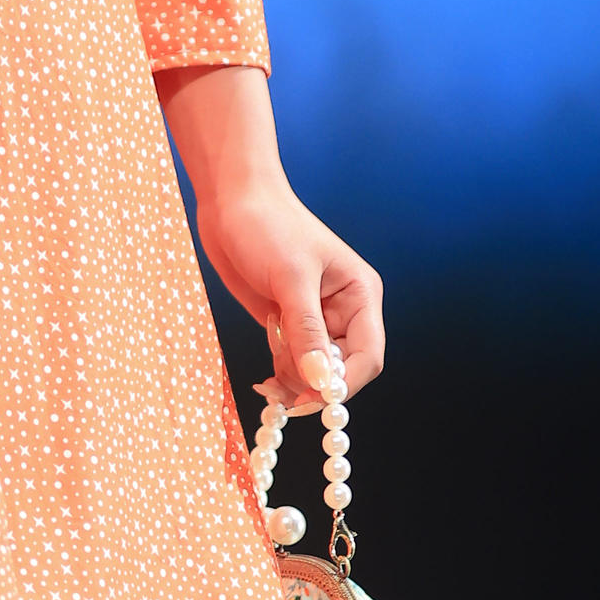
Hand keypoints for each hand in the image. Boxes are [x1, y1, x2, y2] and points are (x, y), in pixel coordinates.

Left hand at [194, 177, 385, 409]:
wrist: (230, 200)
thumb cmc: (268, 225)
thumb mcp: (290, 277)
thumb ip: (307, 331)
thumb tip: (321, 380)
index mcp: (360, 295)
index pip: (368, 356)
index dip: (345, 383)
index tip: (315, 398)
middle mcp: (342, 311)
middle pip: (342, 369)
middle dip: (315, 385)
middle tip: (282, 395)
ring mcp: (313, 319)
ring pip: (315, 371)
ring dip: (293, 381)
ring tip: (268, 374)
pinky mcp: (286, 322)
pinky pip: (292, 362)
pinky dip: (280, 373)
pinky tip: (263, 377)